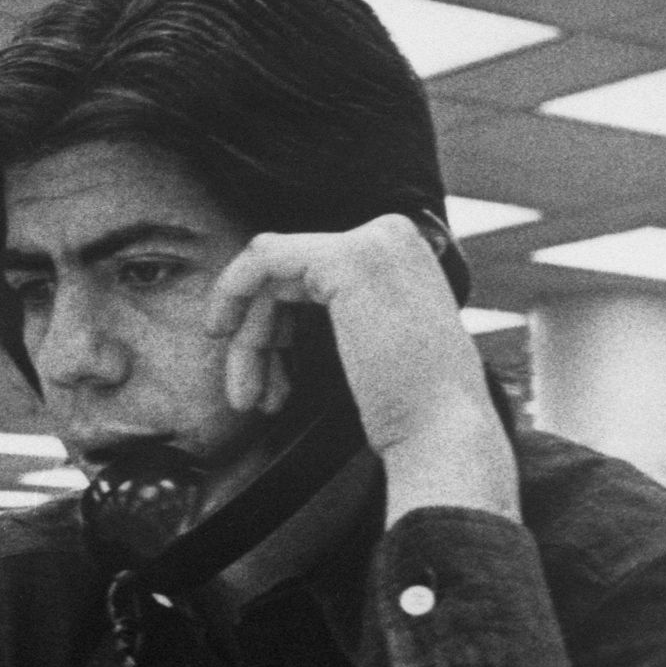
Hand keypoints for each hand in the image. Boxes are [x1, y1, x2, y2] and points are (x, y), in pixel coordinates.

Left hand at [205, 214, 515, 522]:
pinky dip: (231, 292)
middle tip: (249, 396)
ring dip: (249, 340)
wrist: (441, 432)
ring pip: (269, 276)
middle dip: (259, 338)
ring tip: (247, 396)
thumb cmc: (410, 406)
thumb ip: (342, 310)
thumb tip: (276, 309)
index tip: (260, 373)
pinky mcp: (346, 259)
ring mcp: (371, 242)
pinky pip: (261, 259)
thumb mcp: (374, 339)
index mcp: (400, 253)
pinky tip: (224, 334)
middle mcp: (391, 234)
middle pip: (287, 275)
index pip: (310, 271)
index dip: (276, 324)